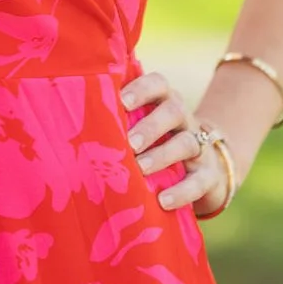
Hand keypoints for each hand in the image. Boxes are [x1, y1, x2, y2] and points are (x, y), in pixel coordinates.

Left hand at [120, 72, 230, 217]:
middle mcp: (184, 118)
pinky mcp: (210, 175)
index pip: (158, 83)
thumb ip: (118, 121)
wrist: (203, 170)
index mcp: (164, 100)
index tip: (121, 102)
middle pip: (174, 111)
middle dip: (150, 126)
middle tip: (129, 142)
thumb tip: (72, 124)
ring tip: (141, 169)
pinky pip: (200, 180)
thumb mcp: (142, 127)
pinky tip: (164, 200)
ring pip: (186, 143)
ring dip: (162, 155)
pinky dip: (182, 191)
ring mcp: (200, 146)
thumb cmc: (155, 143)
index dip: (141, 90)